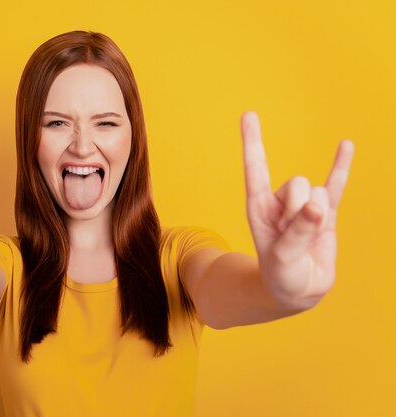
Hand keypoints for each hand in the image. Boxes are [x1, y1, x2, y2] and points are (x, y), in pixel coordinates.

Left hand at [240, 111, 353, 306]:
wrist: (298, 289)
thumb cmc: (281, 273)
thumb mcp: (282, 257)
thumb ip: (298, 232)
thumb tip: (318, 206)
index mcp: (259, 206)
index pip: (255, 167)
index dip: (252, 142)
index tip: (248, 114)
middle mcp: (279, 200)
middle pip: (296, 183)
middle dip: (299, 209)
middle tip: (292, 236)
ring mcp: (303, 204)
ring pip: (317, 190)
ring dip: (316, 216)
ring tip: (306, 239)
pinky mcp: (326, 212)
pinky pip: (335, 184)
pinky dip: (341, 166)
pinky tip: (346, 145)